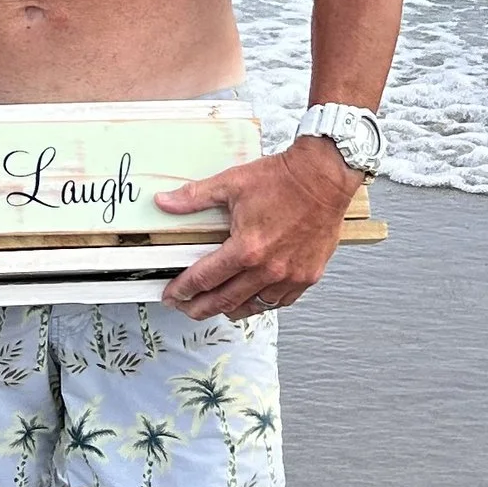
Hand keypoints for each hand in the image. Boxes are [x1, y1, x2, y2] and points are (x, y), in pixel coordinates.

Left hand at [155, 137, 358, 320]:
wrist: (323, 176)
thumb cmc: (284, 179)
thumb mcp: (231, 183)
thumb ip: (194, 197)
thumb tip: (164, 201)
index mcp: (246, 249)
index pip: (204, 279)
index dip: (183, 290)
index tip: (173, 294)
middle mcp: (268, 269)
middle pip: (224, 301)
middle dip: (199, 308)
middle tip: (186, 308)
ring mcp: (290, 276)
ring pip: (252, 306)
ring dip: (229, 310)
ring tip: (214, 308)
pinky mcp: (307, 276)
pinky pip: (279, 301)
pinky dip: (261, 303)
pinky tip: (251, 300)